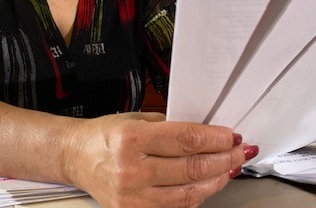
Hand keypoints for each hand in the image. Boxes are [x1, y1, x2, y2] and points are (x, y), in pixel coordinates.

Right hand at [61, 112, 258, 207]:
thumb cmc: (106, 135)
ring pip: (188, 193)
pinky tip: (209, 185)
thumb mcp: (137, 119)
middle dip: (223, 159)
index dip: (216, 139)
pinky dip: (197, 196)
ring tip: (230, 168)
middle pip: (192, 168)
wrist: (76, 157)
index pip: (186, 140)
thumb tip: (208, 134)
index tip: (232, 136)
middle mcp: (132, 170)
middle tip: (240, 151)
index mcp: (132, 139)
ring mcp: (133, 196)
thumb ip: (171, 127)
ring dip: (217, 180)